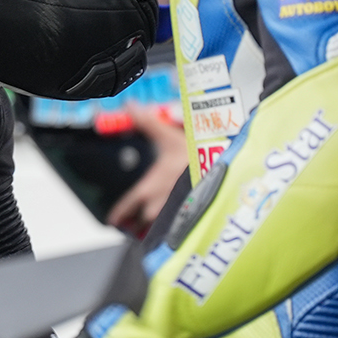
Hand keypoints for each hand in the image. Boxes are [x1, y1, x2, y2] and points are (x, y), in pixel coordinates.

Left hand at [106, 110, 188, 234]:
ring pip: (159, 227)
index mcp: (150, 187)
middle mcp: (159, 205)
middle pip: (143, 220)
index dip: (118, 213)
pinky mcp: (193, 219)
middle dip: (137, 222)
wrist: (224, 171)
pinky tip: (178, 229)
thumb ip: (148, 122)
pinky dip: (173, 230)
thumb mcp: (168, 136)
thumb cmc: (195, 156)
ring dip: (154, 227)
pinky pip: (178, 230)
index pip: (127, 205)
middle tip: (133, 224)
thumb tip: (130, 106)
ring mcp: (176, 215)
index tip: (112, 220)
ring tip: (153, 229)